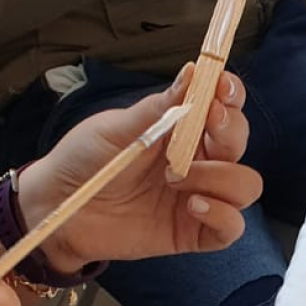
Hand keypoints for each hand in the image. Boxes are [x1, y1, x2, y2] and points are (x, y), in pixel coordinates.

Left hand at [18, 71, 262, 272]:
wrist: (60, 208)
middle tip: (204, 128)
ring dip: (221, 177)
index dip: (231, 95)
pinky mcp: (192, 232)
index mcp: (181, 128)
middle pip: (240, 142)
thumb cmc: (83, 161)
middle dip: (230, 132)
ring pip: (245, 185)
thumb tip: (194, 73)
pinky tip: (192, 206)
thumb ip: (158, 108)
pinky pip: (231, 227)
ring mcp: (198, 196)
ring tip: (176, 179)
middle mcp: (196, 160)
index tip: (222, 89)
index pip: (224, 106)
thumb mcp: (116, 128)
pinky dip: (223, 215)